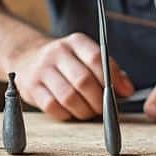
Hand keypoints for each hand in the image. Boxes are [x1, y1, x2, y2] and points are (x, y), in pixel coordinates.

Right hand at [13, 32, 134, 120]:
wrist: (28, 58)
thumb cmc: (67, 63)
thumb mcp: (87, 58)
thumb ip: (110, 71)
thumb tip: (127, 90)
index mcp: (76, 42)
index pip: (97, 58)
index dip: (113, 78)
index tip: (123, 93)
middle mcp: (57, 52)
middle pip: (83, 80)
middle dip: (99, 100)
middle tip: (104, 109)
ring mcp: (42, 69)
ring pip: (68, 96)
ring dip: (84, 110)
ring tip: (89, 112)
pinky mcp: (31, 87)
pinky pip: (52, 106)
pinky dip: (66, 114)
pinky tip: (70, 111)